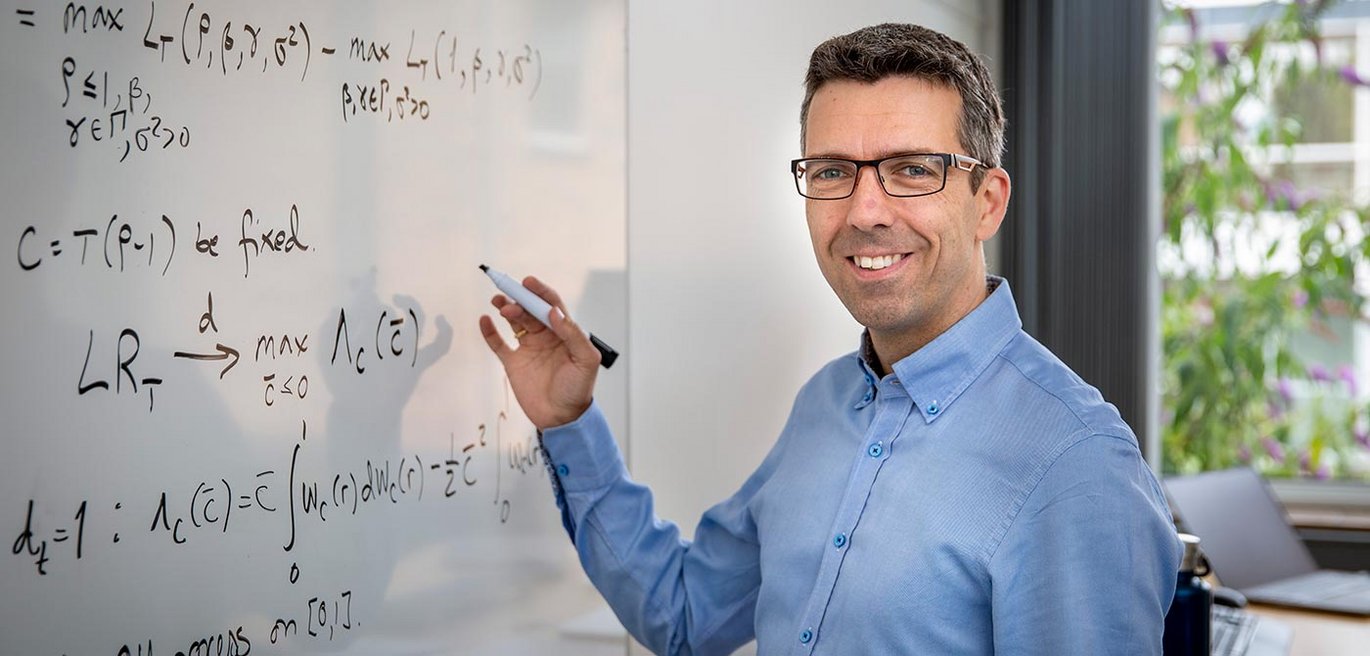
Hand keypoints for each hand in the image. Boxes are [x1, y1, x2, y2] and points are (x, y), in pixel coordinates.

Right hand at [478, 276, 600, 428]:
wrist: (562, 418)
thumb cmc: (578, 390)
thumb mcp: (585, 360)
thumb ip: (573, 335)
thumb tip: (555, 312)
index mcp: (564, 333)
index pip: (551, 306)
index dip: (540, 292)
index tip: (528, 282)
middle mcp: (546, 337)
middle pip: (530, 310)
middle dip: (520, 300)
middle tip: (510, 298)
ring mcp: (529, 348)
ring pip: (515, 321)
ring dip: (506, 309)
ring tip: (499, 303)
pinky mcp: (514, 363)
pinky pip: (499, 343)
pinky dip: (490, 331)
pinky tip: (485, 320)